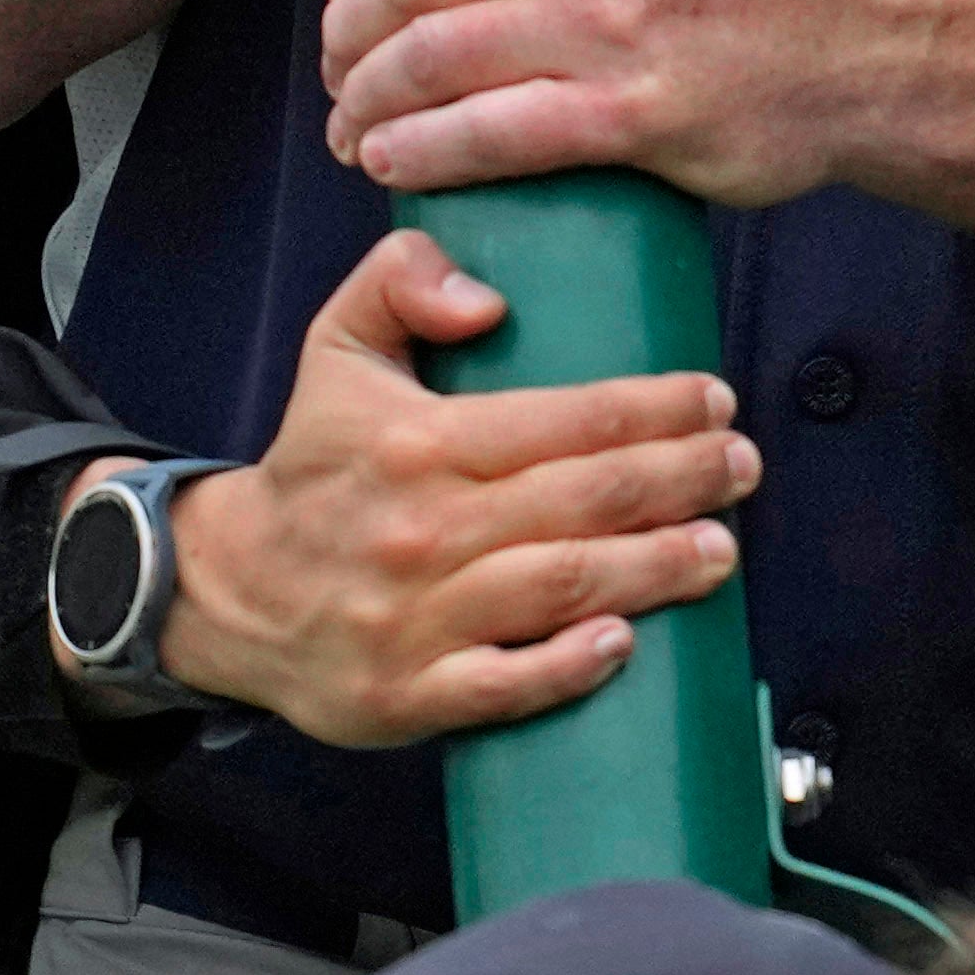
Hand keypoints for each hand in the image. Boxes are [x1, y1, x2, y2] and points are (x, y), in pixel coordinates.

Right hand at [167, 225, 755, 748]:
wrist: (231, 590)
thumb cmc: (314, 467)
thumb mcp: (338, 349)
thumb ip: (400, 281)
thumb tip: (486, 298)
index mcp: (419, 443)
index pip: (565, 418)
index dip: (655, 408)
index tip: (716, 400)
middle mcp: (424, 530)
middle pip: (585, 500)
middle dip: (682, 479)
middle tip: (742, 466)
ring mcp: (418, 619)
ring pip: (561, 587)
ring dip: (654, 568)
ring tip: (721, 548)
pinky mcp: (410, 693)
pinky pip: (503, 685)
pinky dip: (567, 667)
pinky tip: (626, 644)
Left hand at [319, 0, 918, 202]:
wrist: (893, 25)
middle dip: (351, 25)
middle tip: (339, 52)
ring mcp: (613, 28)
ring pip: (437, 59)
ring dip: (366, 95)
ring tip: (350, 115)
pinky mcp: (637, 117)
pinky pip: (494, 138)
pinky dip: (421, 152)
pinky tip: (388, 159)